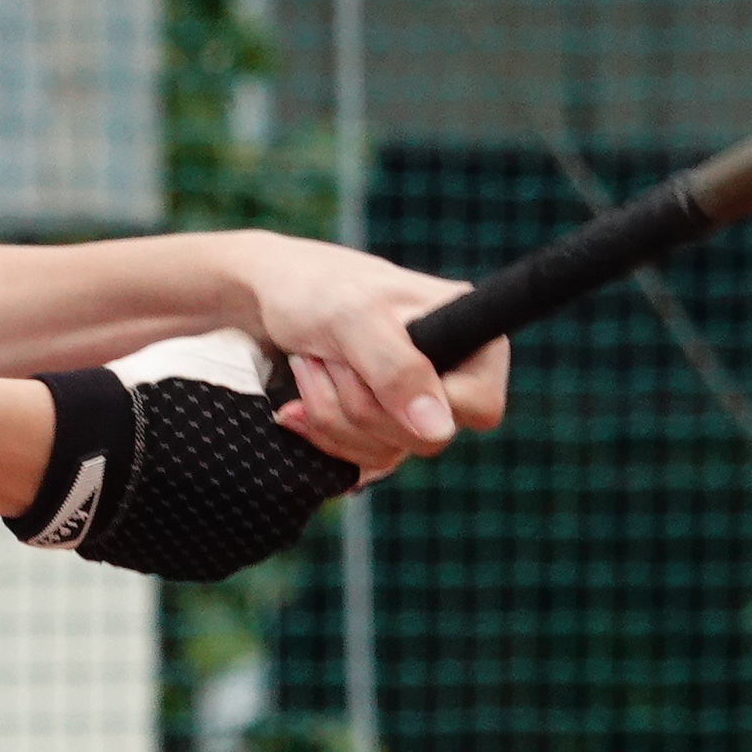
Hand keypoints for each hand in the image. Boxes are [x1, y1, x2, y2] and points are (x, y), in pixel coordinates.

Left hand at [204, 232, 510, 482]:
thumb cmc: (317, 290)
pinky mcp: (379, 427)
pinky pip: (361, 461)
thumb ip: (398, 371)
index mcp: (472, 336)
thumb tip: (440, 431)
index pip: (480, 407)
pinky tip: (297, 403)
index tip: (376, 367)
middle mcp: (452, 374)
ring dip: (332, 415)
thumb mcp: (354, 319)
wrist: (271, 297)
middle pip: (427, 440)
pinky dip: (321, 432)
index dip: (426, 401)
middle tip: (332, 358)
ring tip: (310, 366)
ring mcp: (414, 406)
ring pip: (388, 453)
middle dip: (361, 405)